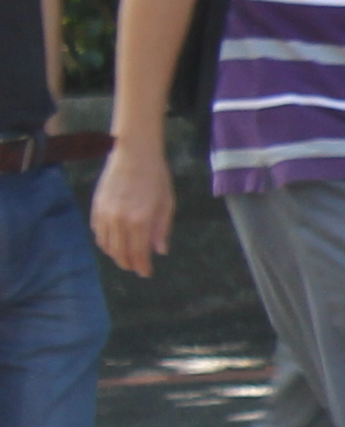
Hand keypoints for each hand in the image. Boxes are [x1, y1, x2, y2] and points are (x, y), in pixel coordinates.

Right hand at [89, 134, 168, 277]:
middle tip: (136, 268)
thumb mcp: (167, 203)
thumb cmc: (156, 177)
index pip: (138, 253)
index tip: (146, 273)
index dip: (142, 266)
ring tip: (125, 258)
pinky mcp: (96, 207)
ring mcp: (105, 213)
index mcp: (140, 220)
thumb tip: (159, 251)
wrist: (133, 154)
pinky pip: (97, 232)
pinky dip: (104, 242)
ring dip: (115, 255)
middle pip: (120, 252)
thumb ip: (162, 229)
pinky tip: (112, 243)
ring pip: (106, 244)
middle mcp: (119, 220)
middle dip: (128, 263)